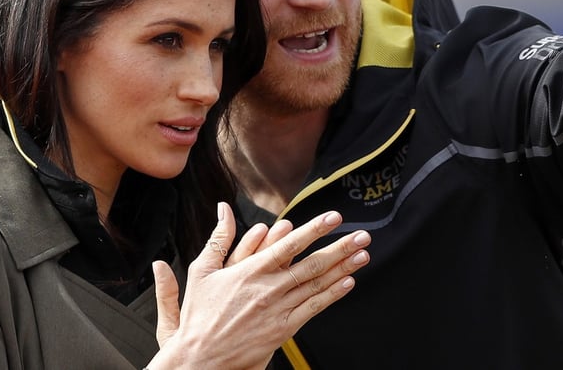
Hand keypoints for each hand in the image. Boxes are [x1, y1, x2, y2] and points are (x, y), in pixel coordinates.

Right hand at [148, 203, 370, 369]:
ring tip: (363, 254)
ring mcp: (277, 310)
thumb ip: (218, 238)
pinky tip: (347, 283)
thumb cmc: (200, 314)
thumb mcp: (201, 271)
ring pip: (316, 285)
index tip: (333, 217)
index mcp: (249, 271)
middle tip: (362, 235)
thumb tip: (223, 207)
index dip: (314, 230)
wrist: (200, 358)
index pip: (289, 245)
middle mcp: (267, 289)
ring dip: (343, 268)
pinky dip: (332, 295)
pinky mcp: (282, 330)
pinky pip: (312, 309)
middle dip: (340, 248)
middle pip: (311, 264)